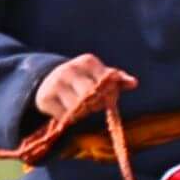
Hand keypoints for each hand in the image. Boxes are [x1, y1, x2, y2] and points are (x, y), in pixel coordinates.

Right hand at [22, 53, 136, 144]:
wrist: (51, 80)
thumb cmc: (86, 79)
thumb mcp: (101, 76)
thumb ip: (118, 80)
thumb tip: (134, 83)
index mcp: (87, 62)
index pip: (105, 82)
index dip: (108, 94)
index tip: (106, 96)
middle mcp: (68, 70)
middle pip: (90, 95)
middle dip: (96, 104)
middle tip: (94, 104)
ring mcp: (55, 83)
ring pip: (77, 108)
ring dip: (83, 113)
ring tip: (81, 106)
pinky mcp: (44, 98)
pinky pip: (64, 116)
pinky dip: (69, 118)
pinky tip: (68, 110)